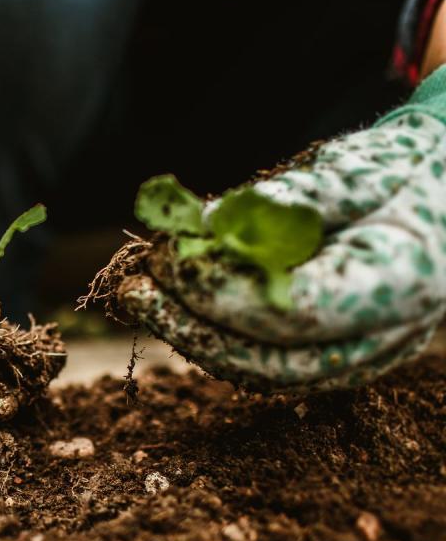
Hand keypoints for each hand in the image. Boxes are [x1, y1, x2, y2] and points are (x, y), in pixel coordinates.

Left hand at [116, 107, 445, 390]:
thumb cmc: (407, 171)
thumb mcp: (358, 167)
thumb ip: (288, 202)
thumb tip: (206, 225)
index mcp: (401, 283)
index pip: (294, 312)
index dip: (220, 290)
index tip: (166, 257)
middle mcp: (386, 336)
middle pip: (270, 360)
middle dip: (191, 327)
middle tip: (133, 290)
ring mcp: (364, 356)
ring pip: (265, 372)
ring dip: (195, 338)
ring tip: (143, 298)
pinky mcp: (337, 356)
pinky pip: (270, 362)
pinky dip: (219, 338)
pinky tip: (178, 307)